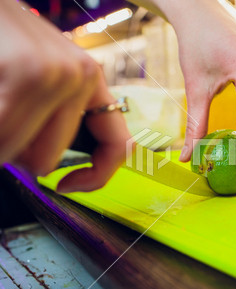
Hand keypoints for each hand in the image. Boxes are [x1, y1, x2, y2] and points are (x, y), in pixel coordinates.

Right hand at [0, 1, 129, 191]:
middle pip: (49, 159)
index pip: (118, 146)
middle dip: (20, 156)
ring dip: (2, 145)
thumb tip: (56, 166)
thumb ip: (59, 118)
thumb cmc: (8, 49)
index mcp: (92, 81)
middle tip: (5, 130)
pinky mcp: (29, 73)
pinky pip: (5, 136)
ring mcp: (60, 74)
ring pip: (24, 154)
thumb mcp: (45, 81)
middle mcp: (83, 76)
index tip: (67, 186)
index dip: (97, 178)